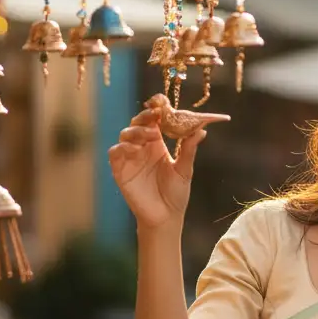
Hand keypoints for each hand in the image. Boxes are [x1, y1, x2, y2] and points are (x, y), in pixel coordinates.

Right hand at [107, 107, 207, 230]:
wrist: (165, 217)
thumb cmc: (176, 194)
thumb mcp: (185, 170)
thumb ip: (188, 150)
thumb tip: (201, 130)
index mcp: (158, 144)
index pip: (154, 121)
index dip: (156, 109)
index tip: (162, 101)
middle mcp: (142, 147)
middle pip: (138, 123)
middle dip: (145, 116)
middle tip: (156, 116)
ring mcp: (130, 158)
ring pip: (126, 134)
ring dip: (137, 131)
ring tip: (150, 135)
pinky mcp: (120, 170)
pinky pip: (115, 152)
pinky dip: (122, 147)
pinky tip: (134, 149)